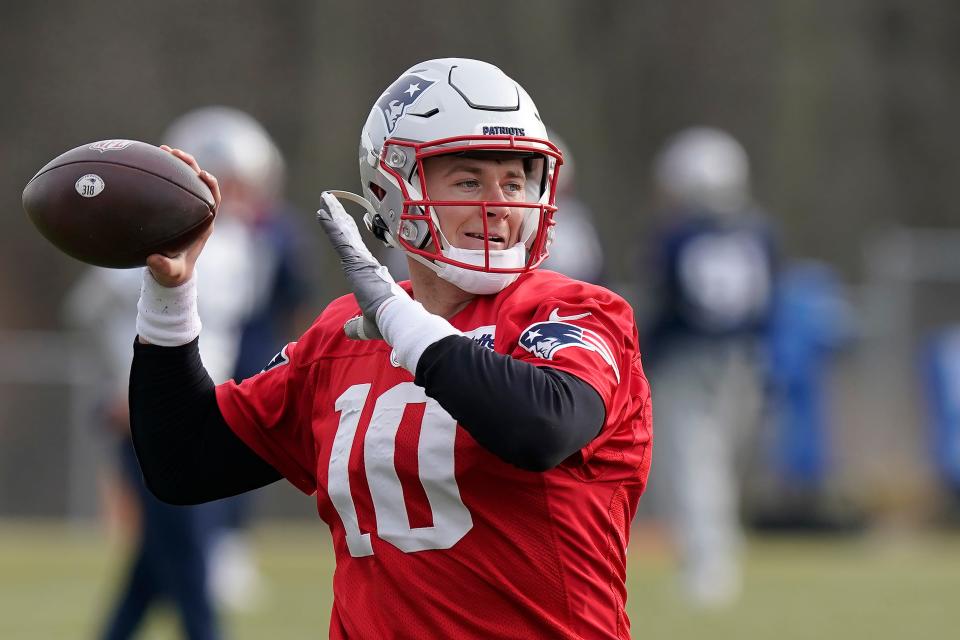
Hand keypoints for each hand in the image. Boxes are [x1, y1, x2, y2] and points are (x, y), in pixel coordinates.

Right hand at [145, 146, 219, 287]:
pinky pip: (166, 185)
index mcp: (204, 223)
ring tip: (163, 149)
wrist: (168, 271)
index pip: (214, 199)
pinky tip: (143, 162)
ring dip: (176, 163)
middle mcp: (196, 212)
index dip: (211, 185)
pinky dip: (159, 173)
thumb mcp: (170, 272)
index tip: (202, 174)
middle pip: (199, 182)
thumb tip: (153, 259)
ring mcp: (184, 207)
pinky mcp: (170, 206)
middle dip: (190, 165)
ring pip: (184, 179)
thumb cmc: (173, 271)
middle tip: (176, 153)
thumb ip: (164, 267)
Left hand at [316, 191, 407, 339]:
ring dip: (333, 215)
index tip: (342, 221)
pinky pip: (339, 239)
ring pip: (343, 233)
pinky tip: (322, 213)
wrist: (395, 317)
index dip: (346, 235)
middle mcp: (365, 264)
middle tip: (331, 201)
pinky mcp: (356, 260)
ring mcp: (361, 260)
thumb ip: (356, 326)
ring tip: (325, 199)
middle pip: (349, 236)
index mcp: (369, 275)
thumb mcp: (366, 326)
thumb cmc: (386, 322)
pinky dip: (330, 226)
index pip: (354, 250)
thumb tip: (349, 330)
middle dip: (339, 218)